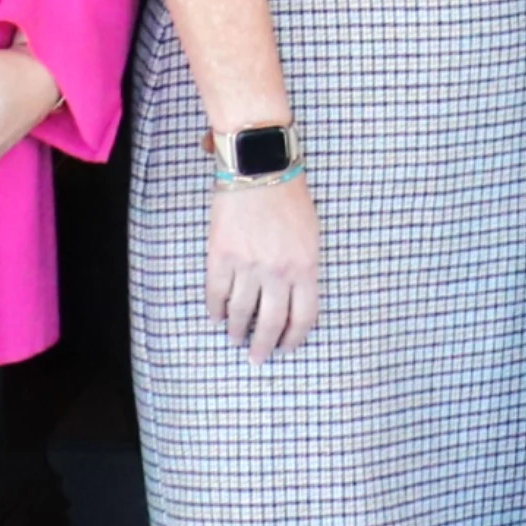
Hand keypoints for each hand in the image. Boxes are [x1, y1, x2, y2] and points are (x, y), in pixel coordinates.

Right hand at [210, 163, 322, 356]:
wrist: (259, 168)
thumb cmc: (290, 197)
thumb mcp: (310, 234)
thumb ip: (304, 268)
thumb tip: (294, 298)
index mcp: (305, 267)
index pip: (303, 317)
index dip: (294, 339)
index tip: (286, 348)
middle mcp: (278, 272)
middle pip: (270, 323)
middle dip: (263, 346)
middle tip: (257, 358)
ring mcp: (248, 266)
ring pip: (240, 312)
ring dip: (236, 330)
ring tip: (235, 338)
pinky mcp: (221, 257)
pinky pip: (215, 293)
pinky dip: (214, 310)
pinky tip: (215, 317)